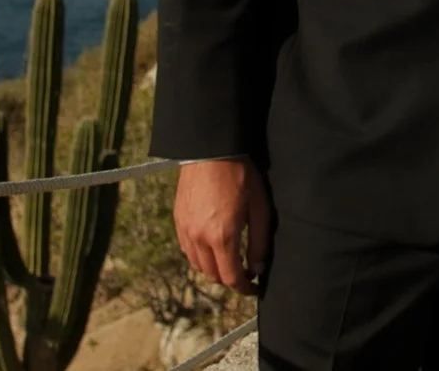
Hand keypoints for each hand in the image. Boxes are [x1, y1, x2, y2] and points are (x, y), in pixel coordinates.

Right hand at [174, 158, 272, 292]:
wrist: (211, 151)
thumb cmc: (241, 176)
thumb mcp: (259, 209)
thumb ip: (260, 242)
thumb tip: (257, 268)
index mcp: (222, 237)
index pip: (230, 278)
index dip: (243, 287)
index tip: (253, 287)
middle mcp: (199, 238)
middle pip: (212, 275)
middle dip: (229, 279)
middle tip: (244, 272)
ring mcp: (185, 230)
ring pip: (197, 265)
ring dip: (213, 269)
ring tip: (229, 260)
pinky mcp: (178, 221)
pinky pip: (187, 250)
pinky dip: (199, 256)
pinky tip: (212, 246)